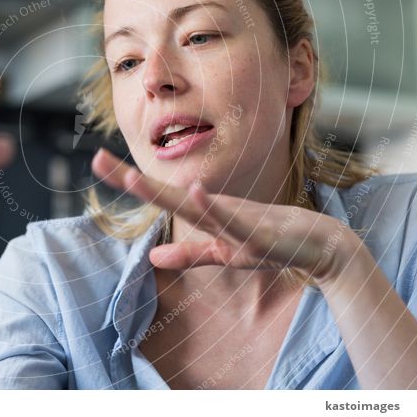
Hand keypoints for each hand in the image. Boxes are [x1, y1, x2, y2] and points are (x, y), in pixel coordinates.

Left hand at [91, 149, 359, 285]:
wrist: (321, 245)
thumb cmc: (273, 242)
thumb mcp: (224, 254)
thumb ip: (190, 255)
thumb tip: (152, 258)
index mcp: (205, 212)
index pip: (158, 196)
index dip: (128, 180)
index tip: (98, 161)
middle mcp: (214, 208)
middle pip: (163, 193)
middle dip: (128, 178)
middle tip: (95, 158)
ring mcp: (234, 219)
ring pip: (191, 204)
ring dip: (162, 192)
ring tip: (129, 179)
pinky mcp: (255, 233)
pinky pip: (230, 219)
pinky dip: (212, 206)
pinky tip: (195, 191)